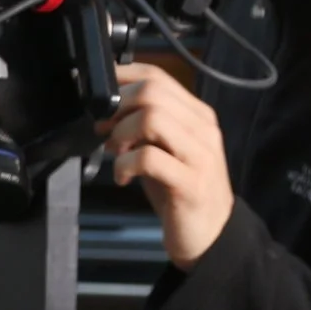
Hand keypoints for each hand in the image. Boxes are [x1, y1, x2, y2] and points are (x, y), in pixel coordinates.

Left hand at [97, 63, 232, 268]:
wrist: (211, 233)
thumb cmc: (179, 190)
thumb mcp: (163, 149)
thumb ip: (143, 126)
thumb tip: (107, 110)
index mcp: (196, 114)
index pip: (158, 76)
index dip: (122, 77)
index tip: (99, 93)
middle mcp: (202, 128)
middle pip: (153, 91)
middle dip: (119, 107)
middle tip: (105, 131)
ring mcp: (199, 154)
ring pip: (152, 117)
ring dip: (121, 133)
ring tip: (116, 153)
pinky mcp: (189, 182)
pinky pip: (148, 158)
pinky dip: (124, 165)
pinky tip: (123, 178)